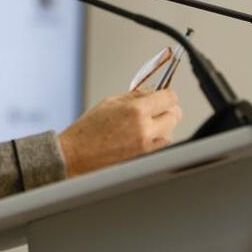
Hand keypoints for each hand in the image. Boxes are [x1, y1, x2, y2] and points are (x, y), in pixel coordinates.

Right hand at [58, 88, 182, 176]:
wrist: (76, 154)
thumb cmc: (88, 130)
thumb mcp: (110, 102)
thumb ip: (134, 96)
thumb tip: (151, 92)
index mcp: (136, 111)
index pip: (169, 98)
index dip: (168, 94)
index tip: (164, 94)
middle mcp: (145, 129)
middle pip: (175, 115)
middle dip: (167, 109)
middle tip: (157, 108)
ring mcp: (147, 147)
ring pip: (170, 131)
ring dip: (163, 125)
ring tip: (145, 124)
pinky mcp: (145, 158)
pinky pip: (161, 145)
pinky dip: (157, 139)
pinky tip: (142, 136)